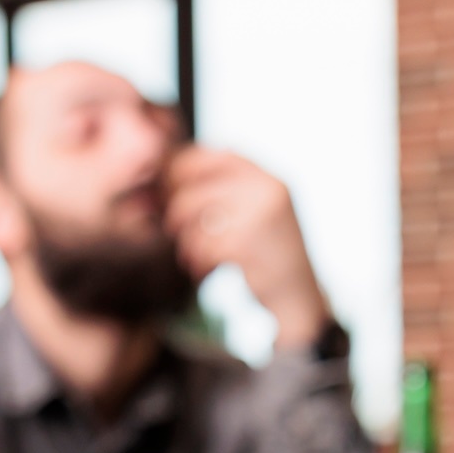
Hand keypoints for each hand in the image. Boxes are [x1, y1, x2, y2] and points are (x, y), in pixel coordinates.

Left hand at [163, 146, 328, 349]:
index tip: (166, 194)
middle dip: (174, 214)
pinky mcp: (247, 245)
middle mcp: (264, 188)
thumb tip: (156, 180)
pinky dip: (196, 262)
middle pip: (189, 190)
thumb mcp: (256, 210)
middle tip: (175, 231)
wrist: (297, 295)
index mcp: (264, 176)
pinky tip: (205, 271)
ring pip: (190, 219)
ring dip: (185, 243)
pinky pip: (199, 247)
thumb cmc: (266, 252)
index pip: (203, 157)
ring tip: (195, 255)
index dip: (175, 173)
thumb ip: (222, 189)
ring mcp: (257, 215)